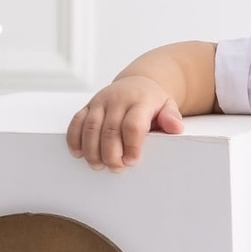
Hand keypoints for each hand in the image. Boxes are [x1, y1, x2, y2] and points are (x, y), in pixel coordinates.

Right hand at [66, 76, 184, 169]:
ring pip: (90, 128)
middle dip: (111, 154)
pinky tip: (78, 154)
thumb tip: (175, 128)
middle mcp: (118, 99)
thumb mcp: (168, 106)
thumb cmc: (153, 102)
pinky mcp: (88, 106)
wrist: (138, 83)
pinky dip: (74, 139)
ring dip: (92, 151)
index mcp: (140, 101)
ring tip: (98, 166)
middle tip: (116, 168)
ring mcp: (100, 102)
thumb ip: (172, 117)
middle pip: (110, 130)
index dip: (131, 146)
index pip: (133, 125)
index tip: (132, 162)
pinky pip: (76, 122)